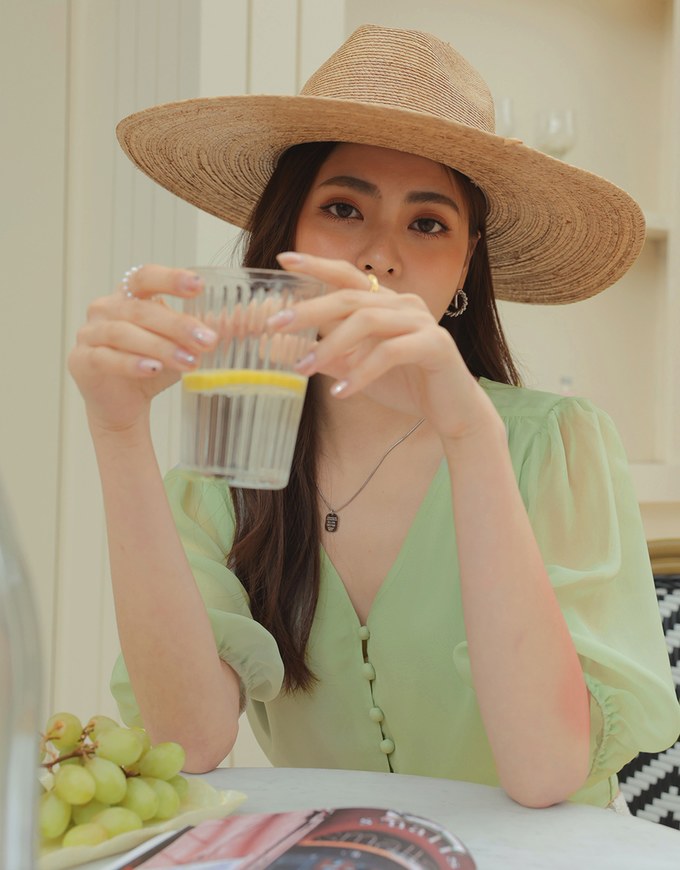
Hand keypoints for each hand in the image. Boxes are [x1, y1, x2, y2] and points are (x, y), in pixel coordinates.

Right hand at [68, 265, 217, 433]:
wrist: (123, 404)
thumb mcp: (183, 346)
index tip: (198, 286)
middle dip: (178, 325)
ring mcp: (90, 333)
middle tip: (208, 340)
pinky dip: (132, 364)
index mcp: (128, 296)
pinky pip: (107, 358)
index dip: (170, 279)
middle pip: (141, 310)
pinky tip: (154, 370)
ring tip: (190, 362)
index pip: (146, 277)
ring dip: (160, 347)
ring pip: (125, 334)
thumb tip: (246, 321)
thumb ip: (207, 331)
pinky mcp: (82, 360)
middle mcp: (105, 308)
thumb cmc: (153, 366)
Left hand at [273, 252, 493, 440]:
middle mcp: (404, 304)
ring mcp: (421, 322)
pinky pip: (390, 353)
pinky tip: (341, 392)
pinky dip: (361, 373)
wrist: (453, 411)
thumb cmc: (407, 384)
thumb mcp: (357, 369)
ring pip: (367, 322)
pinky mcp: (434, 345)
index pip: (348, 277)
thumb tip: (285, 352)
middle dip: (309, 310)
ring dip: (330, 346)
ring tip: (304, 369)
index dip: (317, 265)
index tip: (283, 259)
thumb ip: (329, 357)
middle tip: (275, 324)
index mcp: (387, 303)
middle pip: (350, 298)